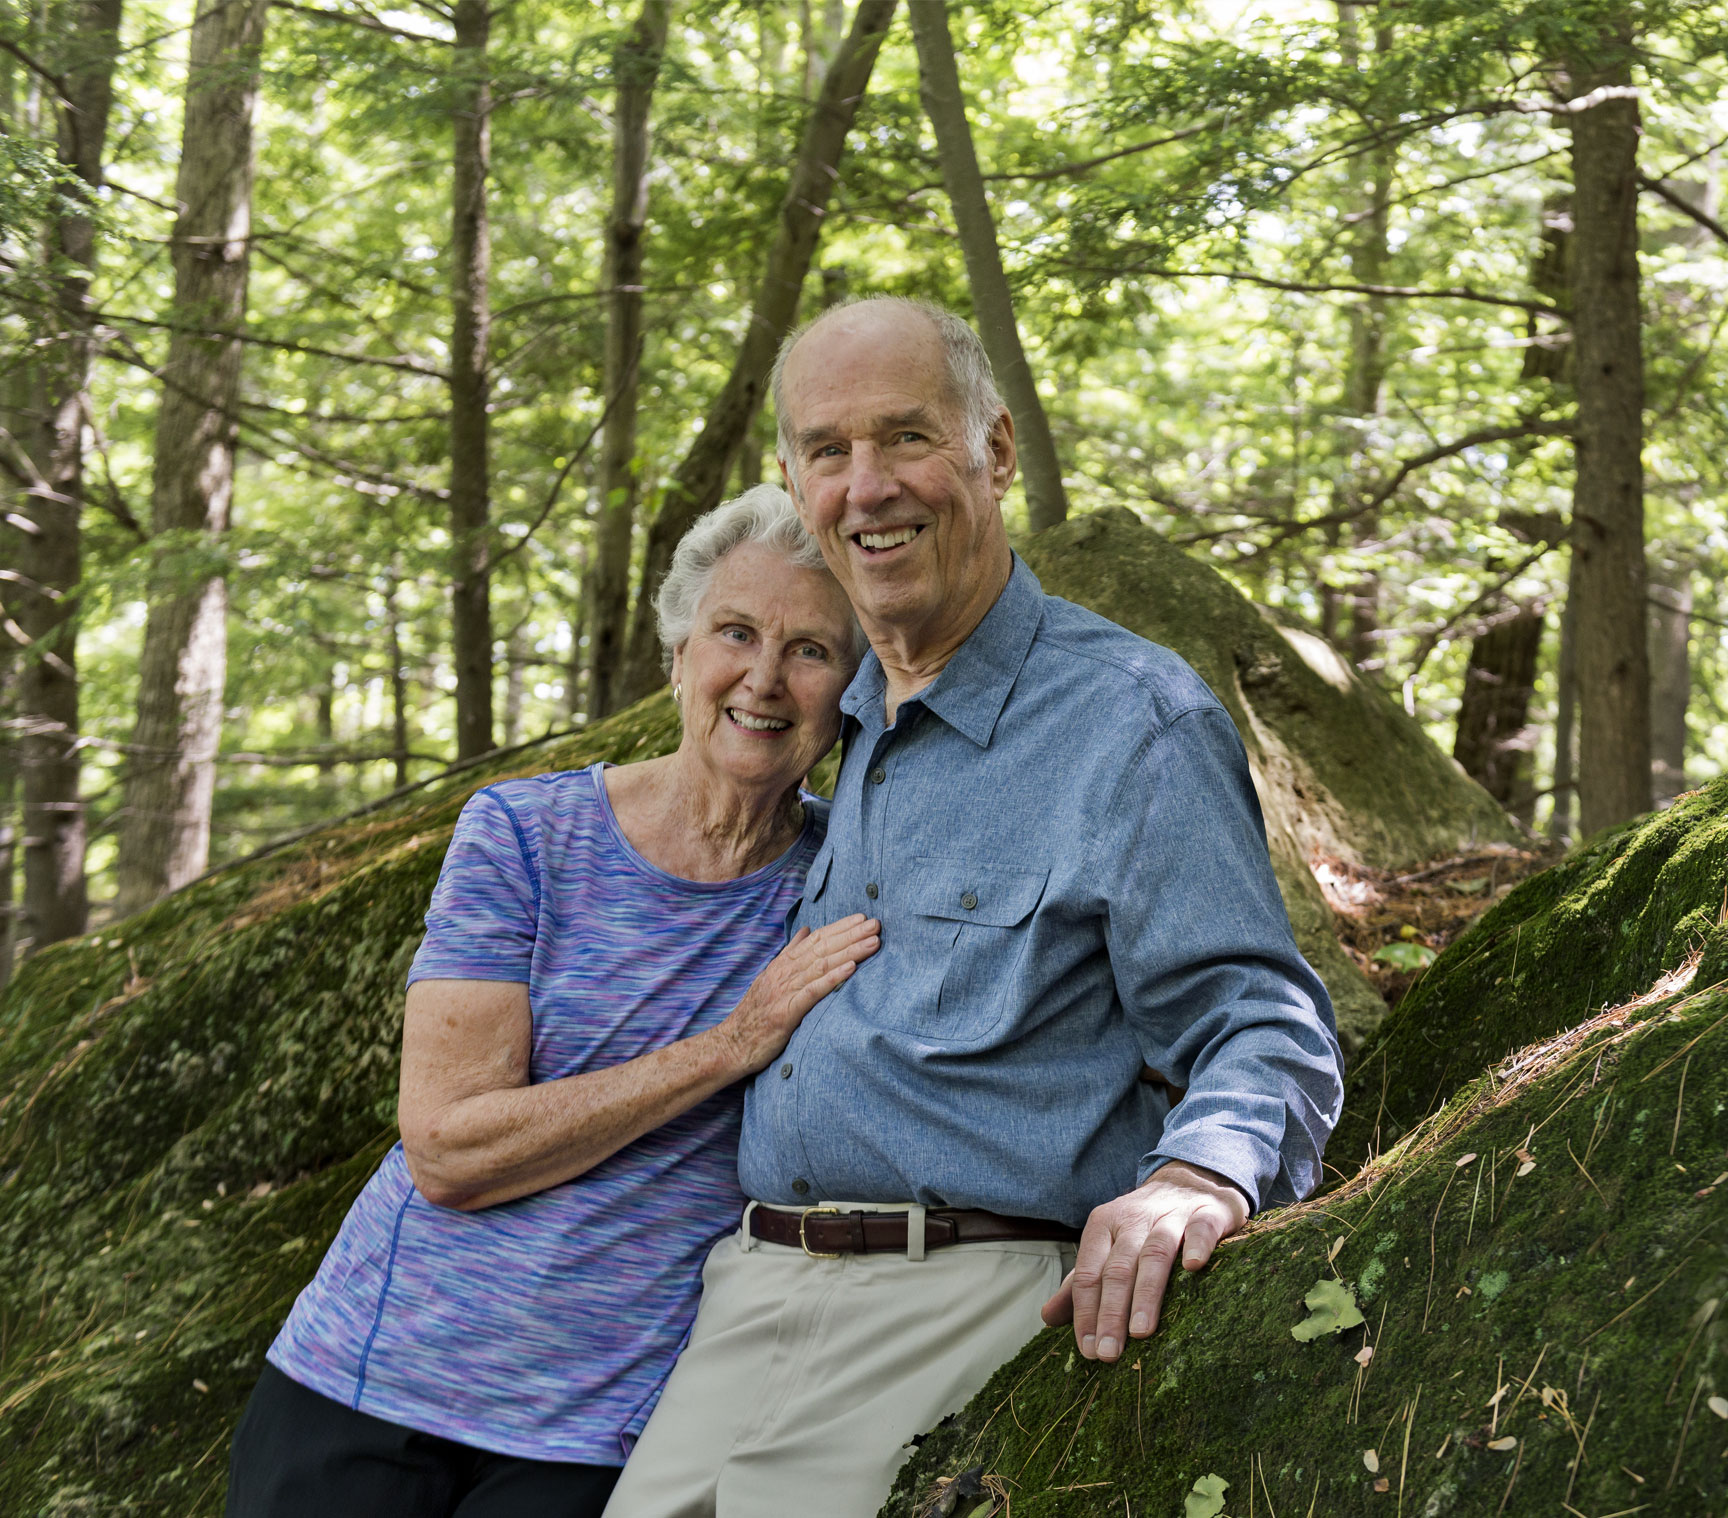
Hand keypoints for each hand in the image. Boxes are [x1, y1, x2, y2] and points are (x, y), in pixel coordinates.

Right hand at [716, 915, 878, 1074]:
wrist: (731, 1044)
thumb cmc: (754, 1015)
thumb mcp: (770, 978)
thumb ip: (789, 954)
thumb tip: (806, 930)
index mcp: (782, 965)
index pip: (815, 939)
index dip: (839, 927)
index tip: (862, 918)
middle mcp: (784, 973)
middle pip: (822, 948)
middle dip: (851, 935)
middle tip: (876, 924)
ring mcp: (784, 991)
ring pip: (821, 965)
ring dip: (849, 952)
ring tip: (872, 942)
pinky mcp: (786, 1012)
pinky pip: (813, 991)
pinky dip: (833, 978)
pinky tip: (851, 969)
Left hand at [1041, 1161, 1248, 1361]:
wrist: (1189, 1183)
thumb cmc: (1144, 1227)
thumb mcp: (1108, 1248)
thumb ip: (1081, 1283)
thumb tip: (1048, 1317)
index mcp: (1103, 1226)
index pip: (1089, 1274)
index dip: (1086, 1313)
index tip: (1089, 1351)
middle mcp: (1133, 1218)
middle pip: (1117, 1267)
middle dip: (1110, 1313)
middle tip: (1108, 1353)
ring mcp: (1170, 1215)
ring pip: (1154, 1253)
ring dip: (1145, 1293)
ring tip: (1140, 1331)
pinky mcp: (1206, 1214)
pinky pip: (1200, 1229)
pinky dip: (1196, 1246)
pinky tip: (1193, 1268)